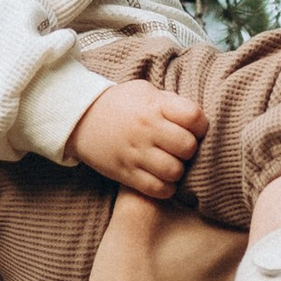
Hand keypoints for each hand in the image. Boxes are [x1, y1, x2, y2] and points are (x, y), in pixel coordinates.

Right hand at [68, 77, 208, 200]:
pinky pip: (156, 189)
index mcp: (154, 106)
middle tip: (181, 149)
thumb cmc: (119, 104)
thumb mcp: (144, 92)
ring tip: (172, 164)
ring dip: (178, 171)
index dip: (200, 126)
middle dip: (190, 150)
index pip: (194, 117)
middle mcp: (146, 129)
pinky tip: (163, 179)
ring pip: (174, 171)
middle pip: (188, 147)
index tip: (194, 129)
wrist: (80, 118)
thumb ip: (170, 103)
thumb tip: (197, 119)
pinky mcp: (125, 173)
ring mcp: (135, 153)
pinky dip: (165, 188)